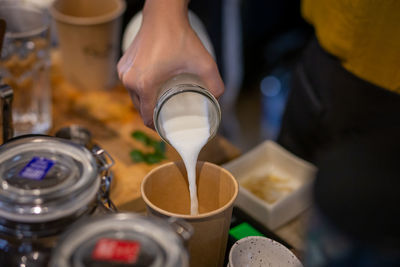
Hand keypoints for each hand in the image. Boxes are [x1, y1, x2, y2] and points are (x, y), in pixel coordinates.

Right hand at [117, 1, 223, 127]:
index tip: (168, 129)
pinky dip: (141, 90)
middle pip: (140, 108)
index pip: (147, 117)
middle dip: (154, 115)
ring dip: (146, 103)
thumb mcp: (205, 64)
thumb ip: (216, 86)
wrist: (164, 14)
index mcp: (144, 84)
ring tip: (162, 104)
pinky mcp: (123, 64)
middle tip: (169, 116)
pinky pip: (131, 84)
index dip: (157, 127)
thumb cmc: (180, 37)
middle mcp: (129, 79)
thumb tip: (217, 101)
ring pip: (134, 97)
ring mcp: (124, 71)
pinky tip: (153, 90)